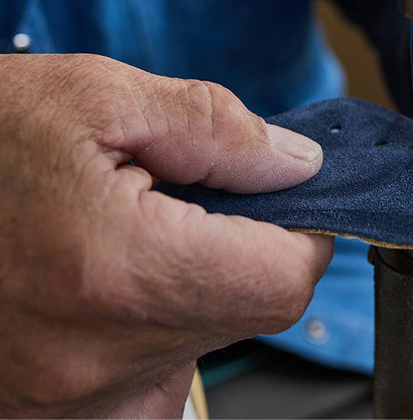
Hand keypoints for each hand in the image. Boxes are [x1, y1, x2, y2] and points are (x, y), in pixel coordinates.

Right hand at [0, 54, 332, 416]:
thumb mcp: (94, 97)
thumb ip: (217, 130)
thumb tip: (297, 167)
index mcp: (117, 273)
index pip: (283, 281)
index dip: (299, 231)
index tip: (278, 199)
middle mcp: (91, 360)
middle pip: (245, 317)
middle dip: (238, 252)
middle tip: (180, 200)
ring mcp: (61, 403)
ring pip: (195, 350)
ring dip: (186, 293)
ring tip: (118, 238)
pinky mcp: (41, 417)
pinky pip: (140, 385)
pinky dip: (141, 334)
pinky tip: (93, 284)